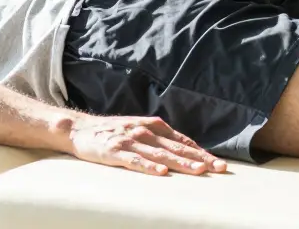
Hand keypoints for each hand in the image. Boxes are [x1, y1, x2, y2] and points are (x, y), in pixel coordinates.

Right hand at [68, 114, 227, 175]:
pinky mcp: (116, 151)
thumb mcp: (141, 130)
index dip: (202, 153)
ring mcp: (131, 141)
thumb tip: (185, 151)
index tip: (219, 164)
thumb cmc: (114, 132)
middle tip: (219, 168)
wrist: (80, 128)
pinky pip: (135, 160)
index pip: (184, 142)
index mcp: (155, 126)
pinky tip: (161, 172)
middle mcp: (146, 131)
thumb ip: (161, 140)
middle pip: (178, 148)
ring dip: (181, 163)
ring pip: (161, 154)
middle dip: (200, 159)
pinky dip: (149, 166)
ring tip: (198, 171)